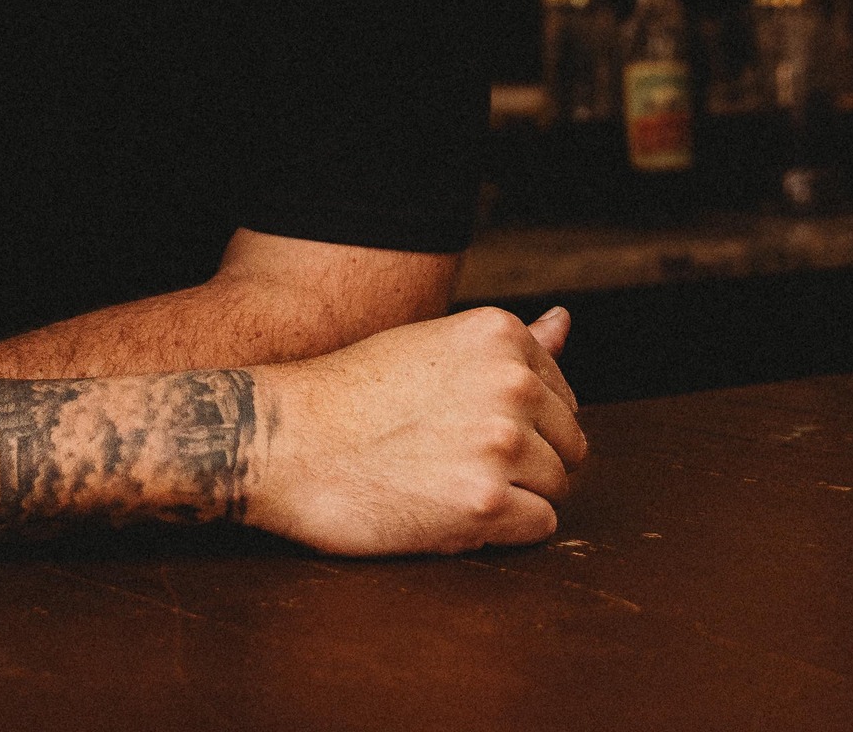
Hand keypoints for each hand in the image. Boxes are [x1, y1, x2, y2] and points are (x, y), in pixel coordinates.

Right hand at [247, 305, 586, 554]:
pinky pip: (538, 529)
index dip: (517, 422)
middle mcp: (511, 381)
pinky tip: (446, 506)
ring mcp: (501, 443)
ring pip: (556, 489)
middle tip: (450, 456)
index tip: (463, 424)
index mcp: (499, 334)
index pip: (561, 397)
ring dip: (511, 496)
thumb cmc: (353, 393)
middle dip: (524, 462)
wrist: (285, 439)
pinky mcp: (487, 504)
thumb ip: (509, 345)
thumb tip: (565, 322)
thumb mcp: (430, 346)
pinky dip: (500, 530)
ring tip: (443, 478)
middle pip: (568, 445)